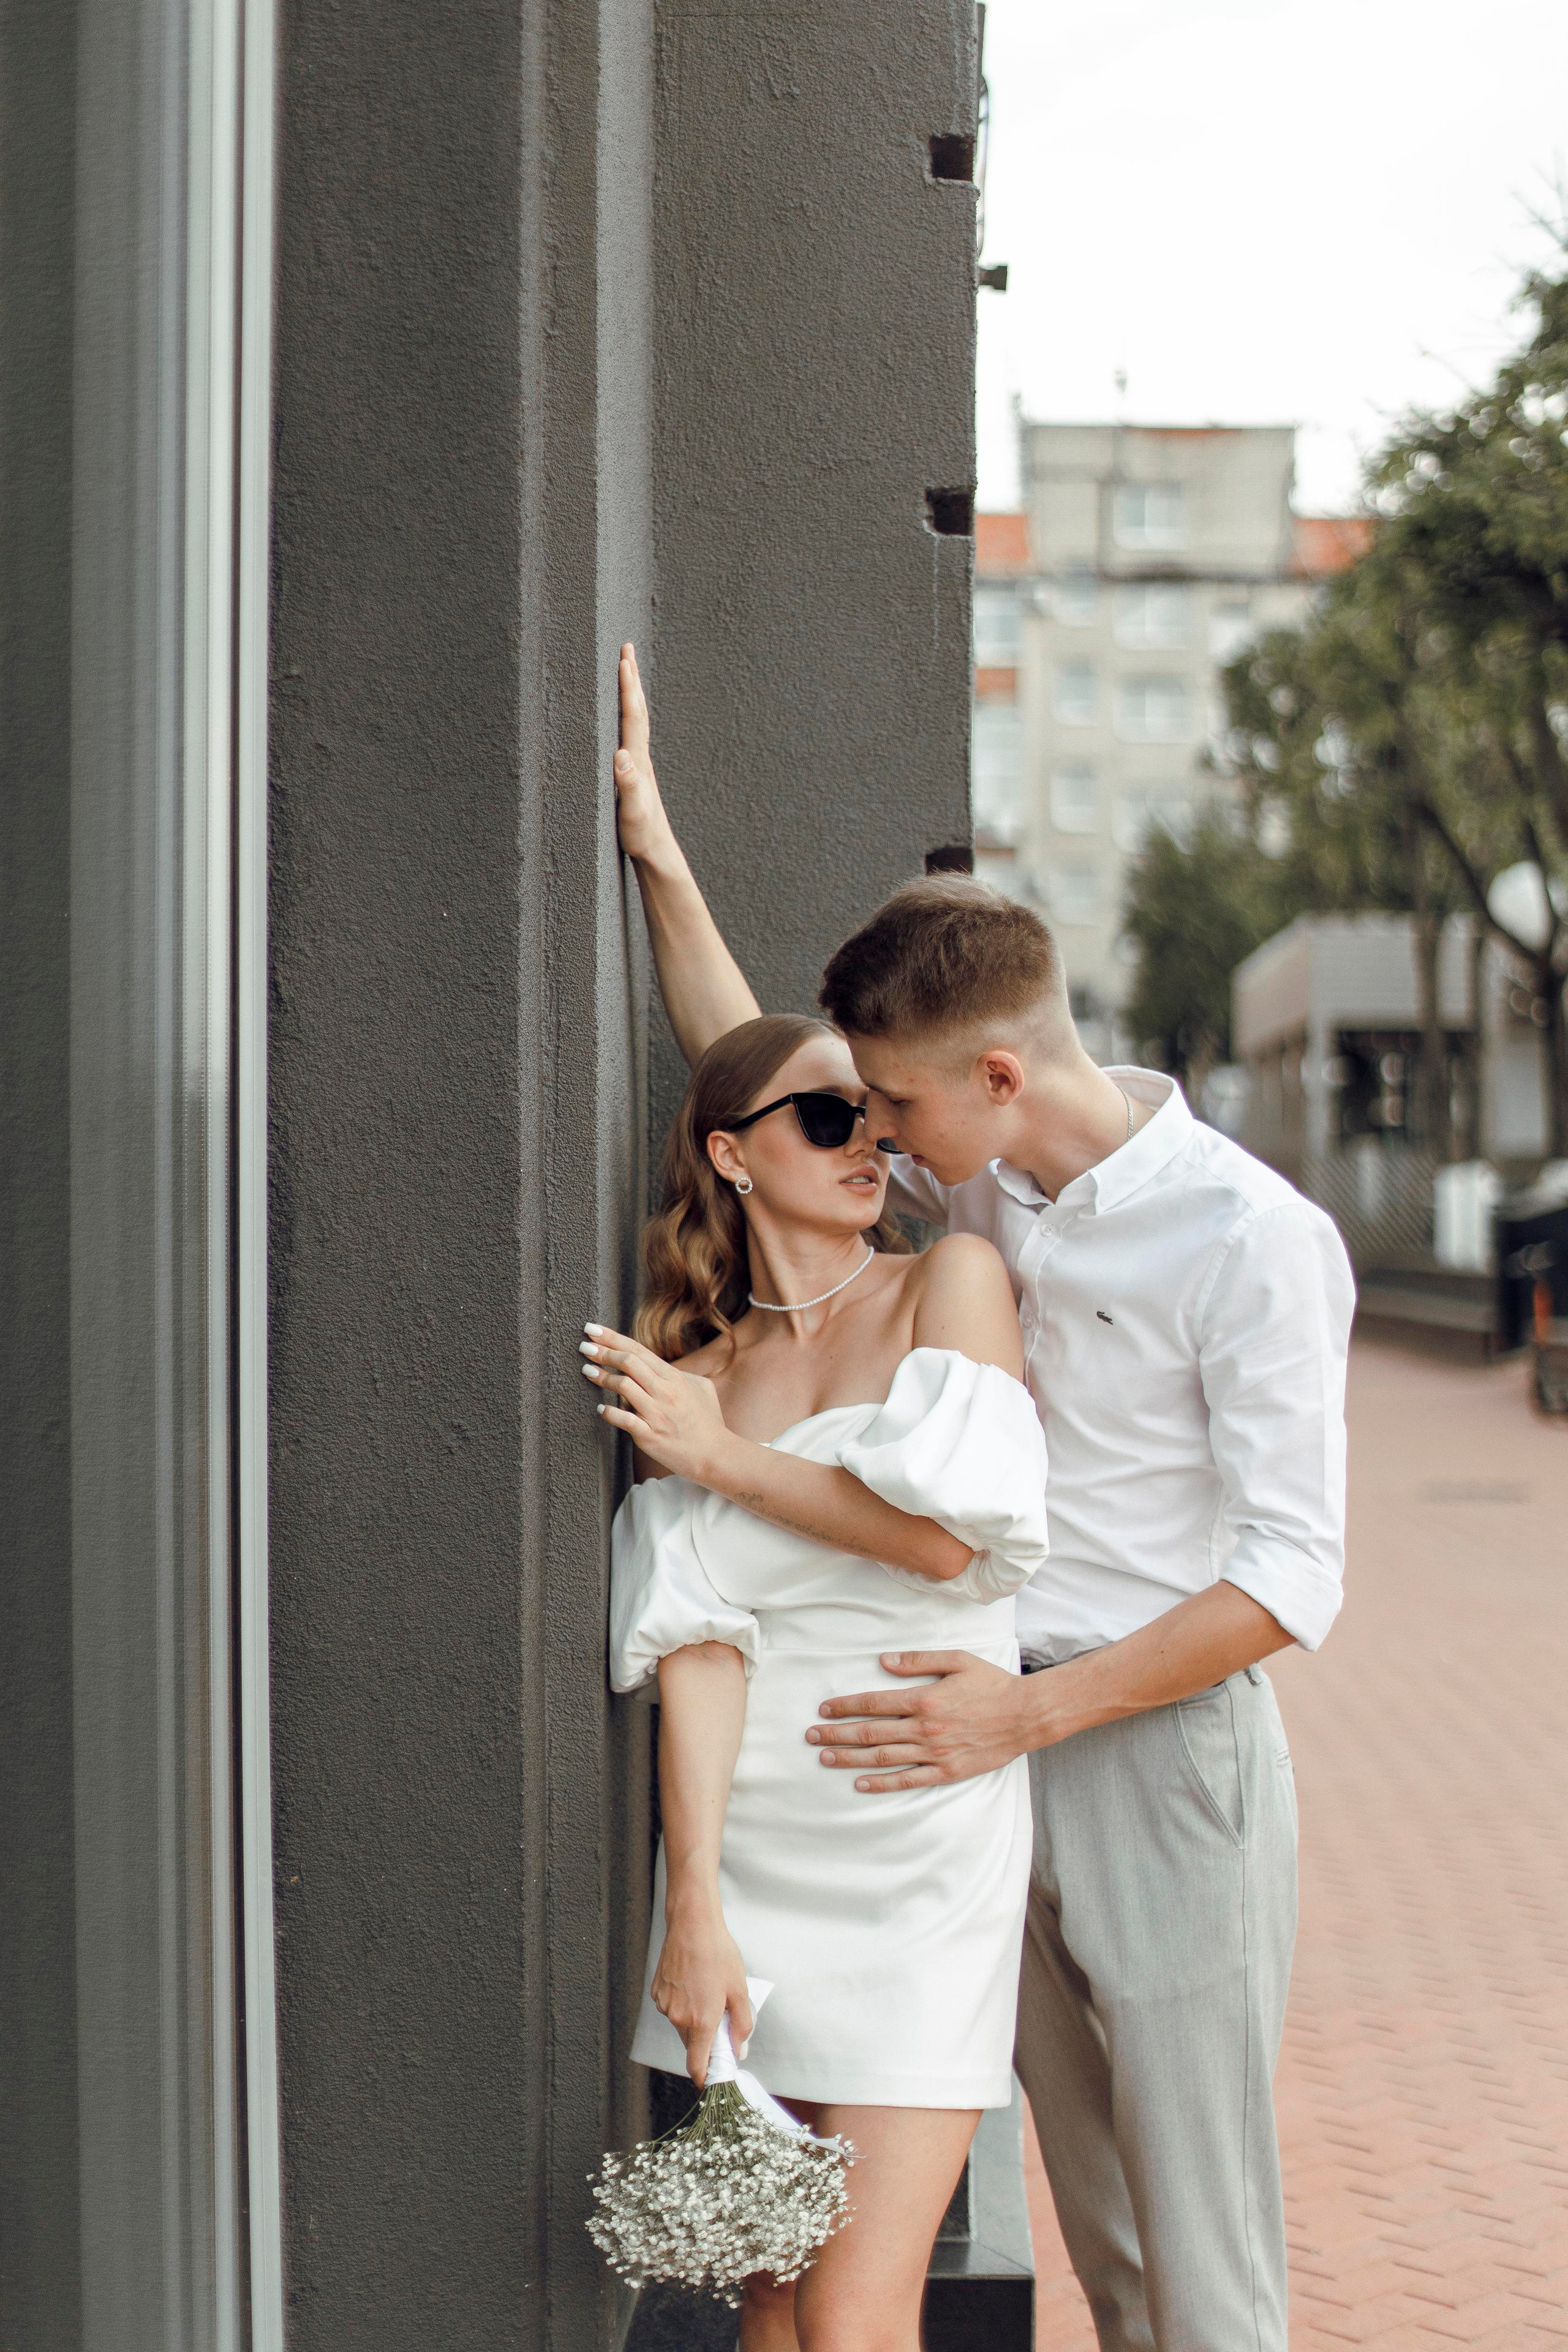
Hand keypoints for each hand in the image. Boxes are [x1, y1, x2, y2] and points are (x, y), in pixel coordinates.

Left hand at [581, 1323, 729, 1480]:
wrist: (716, 1455)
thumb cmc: (708, 1421)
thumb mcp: (701, 1388)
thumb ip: (679, 1373)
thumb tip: (659, 1366)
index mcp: (674, 1377)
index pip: (639, 1350)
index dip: (613, 1338)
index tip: (594, 1329)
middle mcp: (665, 1392)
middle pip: (628, 1362)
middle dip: (603, 1352)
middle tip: (584, 1346)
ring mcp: (657, 1414)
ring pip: (623, 1386)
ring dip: (602, 1377)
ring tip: (587, 1371)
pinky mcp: (650, 1435)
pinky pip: (624, 1420)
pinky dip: (609, 1412)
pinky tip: (600, 1409)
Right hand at [613, 644, 673, 861]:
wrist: (656, 851)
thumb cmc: (642, 834)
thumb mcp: (633, 812)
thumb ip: (629, 785)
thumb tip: (621, 755)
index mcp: (638, 760)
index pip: (632, 716)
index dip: (628, 687)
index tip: (624, 658)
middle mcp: (640, 757)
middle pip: (637, 709)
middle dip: (631, 679)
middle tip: (626, 649)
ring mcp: (639, 764)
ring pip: (635, 720)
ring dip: (631, 694)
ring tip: (626, 672)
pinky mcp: (635, 773)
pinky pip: (630, 734)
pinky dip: (627, 716)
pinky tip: (623, 717)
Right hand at [652, 1890, 753, 2087]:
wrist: (692, 1924)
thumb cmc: (718, 1954)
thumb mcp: (740, 1990)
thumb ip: (742, 2025)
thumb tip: (739, 2049)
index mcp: (701, 2021)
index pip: (696, 2065)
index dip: (705, 2075)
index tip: (713, 2076)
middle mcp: (678, 2018)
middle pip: (691, 2043)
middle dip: (705, 2039)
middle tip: (721, 2017)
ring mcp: (665, 2005)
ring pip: (681, 2024)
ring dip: (694, 2018)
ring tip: (707, 1990)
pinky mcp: (657, 1991)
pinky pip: (672, 2007)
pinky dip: (683, 2003)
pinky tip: (693, 1981)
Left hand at [806, 1651, 1038, 1790]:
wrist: (1025, 1715)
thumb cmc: (992, 1684)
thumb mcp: (957, 1660)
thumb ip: (918, 1660)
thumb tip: (883, 1661)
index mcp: (924, 1698)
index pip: (874, 1703)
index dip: (846, 1706)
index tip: (825, 1708)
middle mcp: (925, 1728)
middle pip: (871, 1732)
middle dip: (837, 1733)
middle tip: (811, 1735)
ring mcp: (935, 1753)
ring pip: (884, 1757)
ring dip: (851, 1758)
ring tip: (825, 1757)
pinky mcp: (947, 1771)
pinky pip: (909, 1780)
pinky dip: (883, 1783)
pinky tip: (861, 1783)